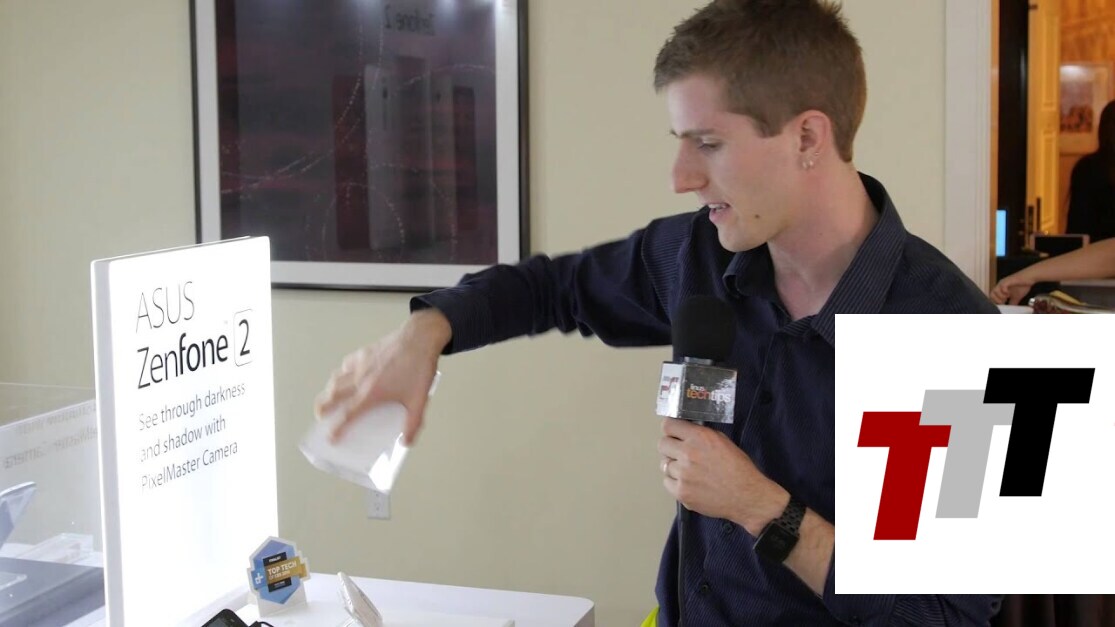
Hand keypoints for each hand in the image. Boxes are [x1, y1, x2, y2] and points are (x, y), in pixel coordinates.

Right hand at [315, 309, 450, 445]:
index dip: (337, 428)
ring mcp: (361, 364)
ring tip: (328, 399)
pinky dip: (341, 373)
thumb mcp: (419, 400)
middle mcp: (361, 379)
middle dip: (322, 408)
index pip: (348, 414)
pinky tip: (345, 375)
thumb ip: (412, 423)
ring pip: (336, 379)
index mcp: (372, 393)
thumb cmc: (419, 367)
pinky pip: (346, 364)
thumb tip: (407, 441)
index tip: (330, 437)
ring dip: (328, 391)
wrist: (420, 338)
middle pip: (332, 396)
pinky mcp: (364, 352)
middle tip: (321, 416)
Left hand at [658, 419, 787, 534]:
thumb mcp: (723, 441)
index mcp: (699, 437)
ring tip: (689, 472)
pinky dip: (675, 482)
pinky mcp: (681, 492)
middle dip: (670, 447)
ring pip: (664, 464)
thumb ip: (701, 435)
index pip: (668, 425)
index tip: (673, 433)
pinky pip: (667, 482)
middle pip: (662, 444)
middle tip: (679, 453)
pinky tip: (688, 483)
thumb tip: (686, 433)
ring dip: (674, 466)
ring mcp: (683, 474)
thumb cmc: (739, 469)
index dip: (670, 429)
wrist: (747, 496)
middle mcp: (688, 453)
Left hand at [989, 273, 1034, 304]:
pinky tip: (1009, 293)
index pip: (992, 297)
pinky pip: (1002, 286)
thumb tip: (1010, 310)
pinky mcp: (1009, 280)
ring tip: (1007, 297)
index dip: (996, 303)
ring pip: (995, 291)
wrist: (1030, 277)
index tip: (1004, 305)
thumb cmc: (1023, 285)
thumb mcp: (1016, 297)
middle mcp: (1000, 285)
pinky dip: (1004, 291)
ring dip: (1000, 296)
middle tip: (1005, 301)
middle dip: (997, 300)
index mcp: (1001, 289)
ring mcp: (1004, 282)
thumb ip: (1012, 303)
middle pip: (991, 294)